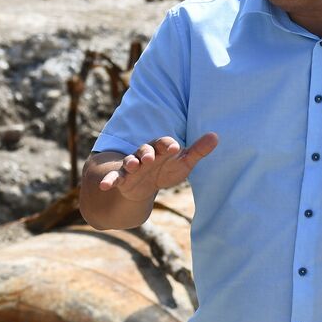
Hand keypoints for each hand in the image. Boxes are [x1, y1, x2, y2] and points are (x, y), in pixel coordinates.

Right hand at [96, 133, 217, 202]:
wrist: (146, 184)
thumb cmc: (167, 169)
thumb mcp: (184, 162)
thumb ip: (198, 151)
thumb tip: (216, 136)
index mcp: (160, 148)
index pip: (164, 143)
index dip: (168, 145)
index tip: (175, 147)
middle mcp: (145, 154)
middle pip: (145, 150)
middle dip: (147, 152)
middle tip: (151, 157)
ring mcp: (132, 166)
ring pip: (130, 162)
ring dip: (131, 162)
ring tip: (133, 165)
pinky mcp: (123, 178)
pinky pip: (115, 178)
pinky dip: (109, 181)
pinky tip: (105, 186)